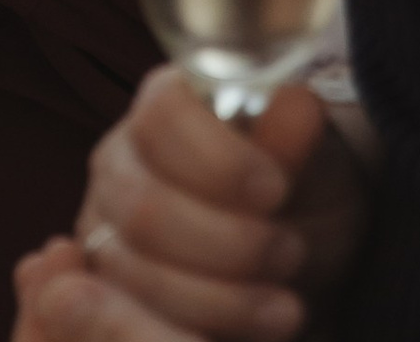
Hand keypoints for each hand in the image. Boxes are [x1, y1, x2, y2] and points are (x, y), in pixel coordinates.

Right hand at [11, 72, 366, 339]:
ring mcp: (106, 229)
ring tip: (285, 305)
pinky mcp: (109, 293)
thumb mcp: (313, 165)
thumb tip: (296, 102)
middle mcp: (118, 162)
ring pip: (138, 274)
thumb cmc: (299, 193)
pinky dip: (185, 335)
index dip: (217, 158)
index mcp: (161, 106)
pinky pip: (126, 324)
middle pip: (145, 207)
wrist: (293, 249)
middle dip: (229, 244)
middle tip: (290, 253)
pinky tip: (232, 336)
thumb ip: (295, 138)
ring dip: (224, 301)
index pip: (161, 117)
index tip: (275, 189)